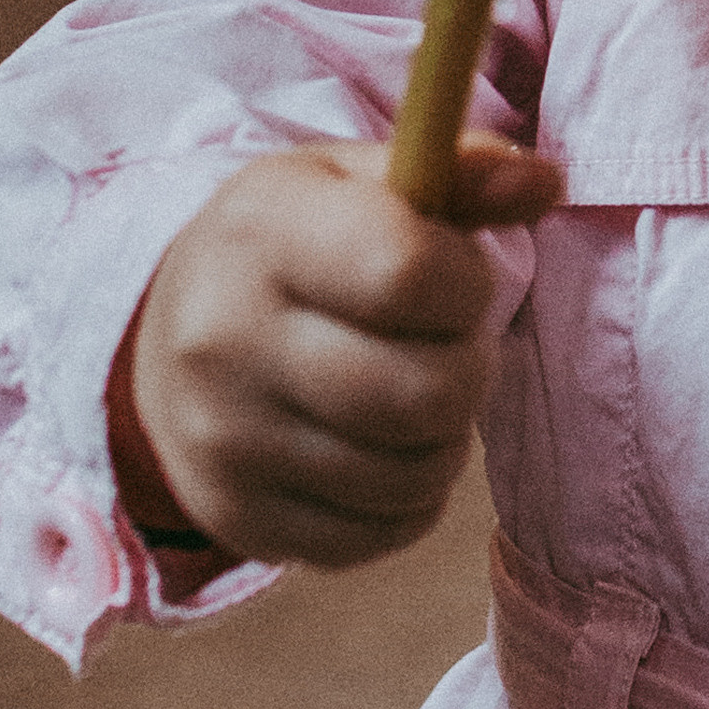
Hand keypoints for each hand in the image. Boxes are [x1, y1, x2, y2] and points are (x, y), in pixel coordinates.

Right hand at [123, 134, 559, 569]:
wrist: (162, 337)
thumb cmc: (293, 244)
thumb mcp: (359, 180)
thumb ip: (461, 174)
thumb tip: (546, 184)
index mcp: (262, 231)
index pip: (406, 274)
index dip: (466, 282)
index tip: (457, 275)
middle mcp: (226, 340)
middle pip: (425, 393)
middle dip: (469, 367)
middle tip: (447, 343)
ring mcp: (226, 442)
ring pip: (413, 474)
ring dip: (444, 434)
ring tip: (415, 390)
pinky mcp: (240, 519)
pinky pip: (382, 533)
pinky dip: (410, 496)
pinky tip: (384, 444)